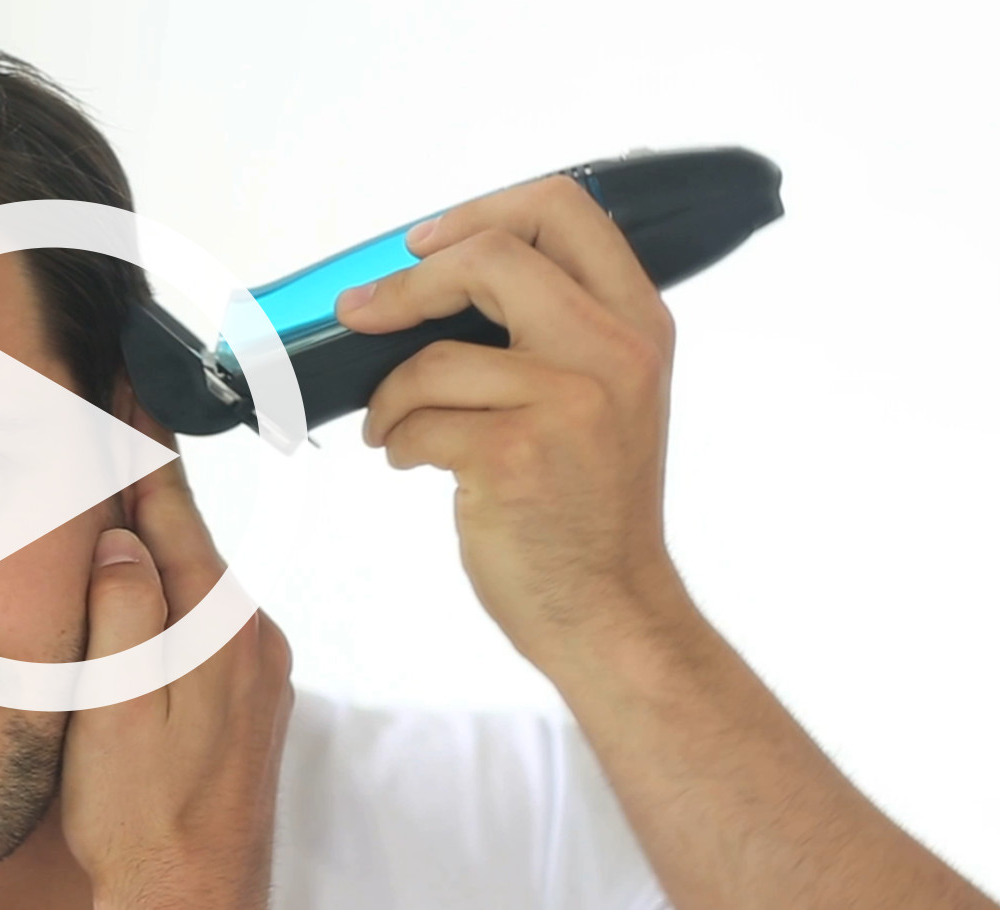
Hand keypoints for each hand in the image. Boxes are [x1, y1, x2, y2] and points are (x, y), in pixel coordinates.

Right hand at [60, 409, 294, 909]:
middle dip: (142, 481)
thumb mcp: (113, 709)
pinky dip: (168, 589)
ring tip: (110, 492)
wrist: (194, 900)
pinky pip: (202, 618)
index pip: (173, 508)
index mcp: (216, 628)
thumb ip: (121, 613)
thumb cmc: (143, 817)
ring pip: (193, 579)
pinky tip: (136, 587)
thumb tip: (121, 538)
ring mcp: (256, 669)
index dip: (142, 441)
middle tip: (110, 414)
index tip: (127, 381)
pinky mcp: (250, 698)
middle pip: (186, 535)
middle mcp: (249, 638)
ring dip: (152, 538)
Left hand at [334, 175, 686, 665]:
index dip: (478, 212)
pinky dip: (394, 440)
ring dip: (391, 396)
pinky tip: (412, 461)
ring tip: (397, 429)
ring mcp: (569, 403)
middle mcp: (615, 352)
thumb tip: (436, 274)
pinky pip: (416, 419)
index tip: (423, 246)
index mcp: (637, 323)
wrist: (609, 609)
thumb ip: (552, 327)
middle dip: (407, 285)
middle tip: (362, 315)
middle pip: (492, 254)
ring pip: (435, 356)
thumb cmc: (586, 505)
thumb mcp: (603, 395)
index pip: (562, 209)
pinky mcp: (514, 456)